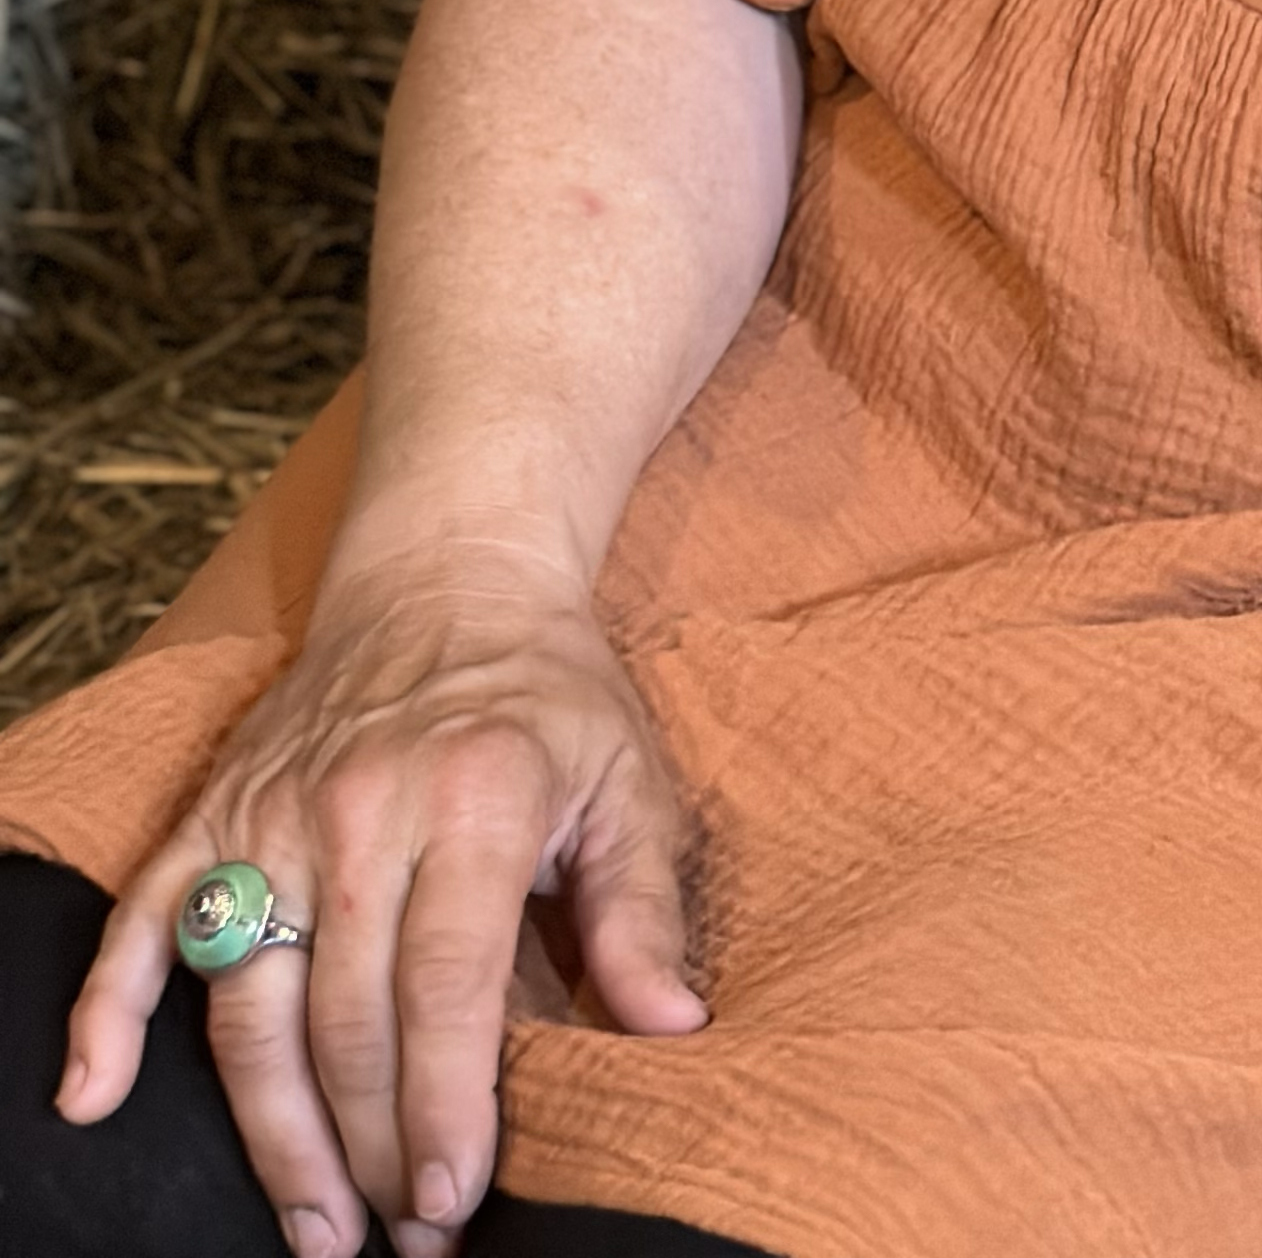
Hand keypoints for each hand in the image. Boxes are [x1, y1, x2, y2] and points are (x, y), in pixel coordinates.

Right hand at [54, 536, 706, 1257]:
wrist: (452, 569)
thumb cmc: (551, 694)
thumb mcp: (628, 780)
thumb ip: (642, 911)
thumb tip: (672, 1030)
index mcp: (475, 799)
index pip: (446, 988)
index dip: (444, 1107)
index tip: (449, 1201)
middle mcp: (362, 809)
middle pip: (347, 1019)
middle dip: (370, 1149)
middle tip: (398, 1240)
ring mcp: (274, 813)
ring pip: (250, 1003)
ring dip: (274, 1132)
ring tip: (315, 1228)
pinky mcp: (216, 809)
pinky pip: (144, 917)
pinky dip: (106, 1009)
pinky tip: (91, 1097)